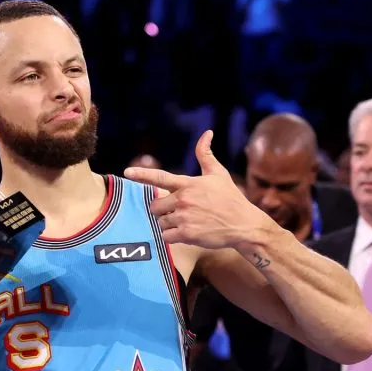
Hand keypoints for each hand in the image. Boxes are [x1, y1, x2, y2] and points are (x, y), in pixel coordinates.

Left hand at [124, 131, 271, 248]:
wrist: (244, 225)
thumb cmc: (230, 198)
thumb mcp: (219, 174)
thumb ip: (206, 154)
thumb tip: (207, 133)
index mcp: (188, 184)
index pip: (160, 177)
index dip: (142, 174)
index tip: (127, 172)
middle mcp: (184, 199)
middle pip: (155, 206)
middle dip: (163, 210)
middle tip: (180, 211)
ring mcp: (184, 217)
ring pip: (161, 222)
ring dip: (169, 224)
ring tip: (188, 222)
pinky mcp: (187, 234)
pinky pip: (166, 237)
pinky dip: (172, 237)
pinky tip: (187, 233)